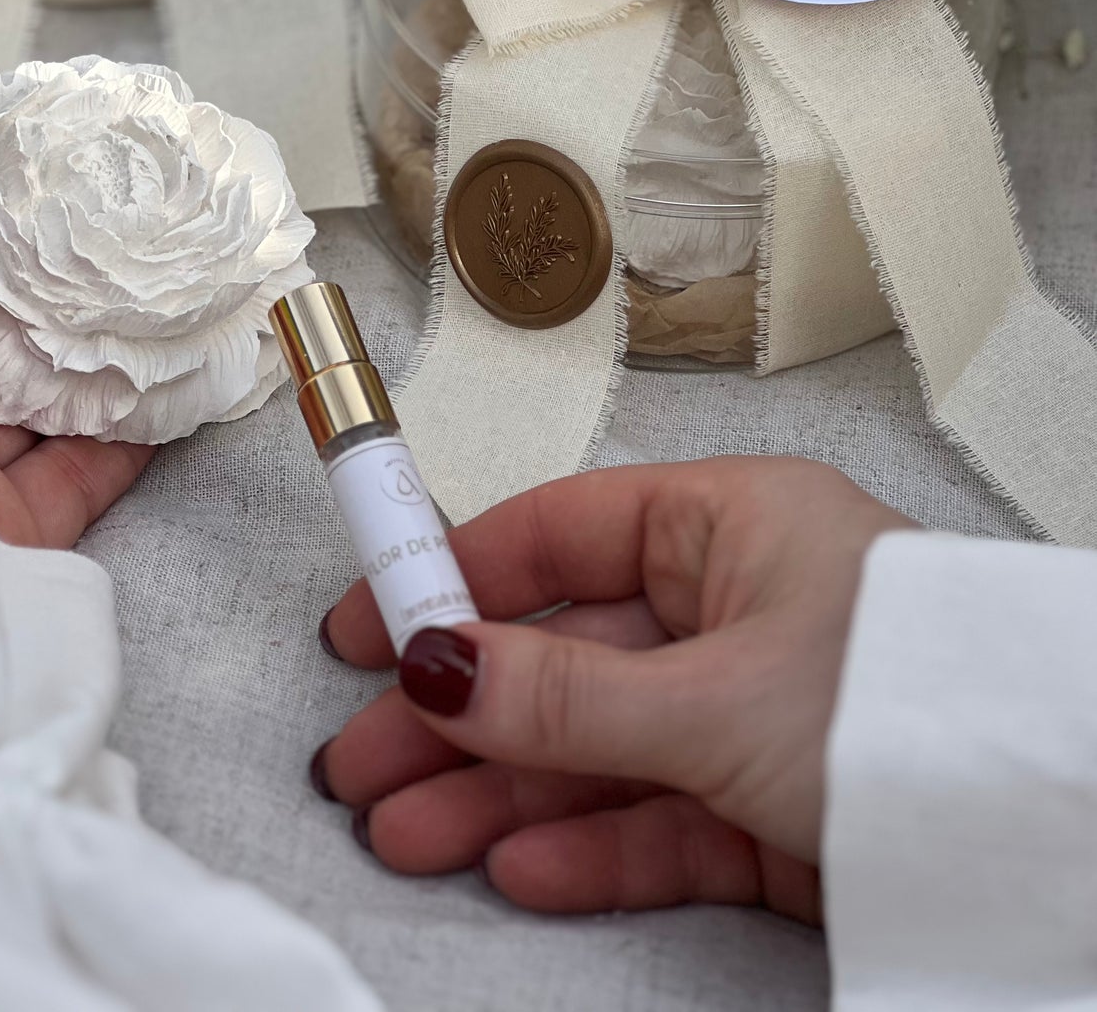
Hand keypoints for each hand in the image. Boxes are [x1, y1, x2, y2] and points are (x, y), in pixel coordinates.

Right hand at [314, 456, 913, 919]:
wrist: (1037, 828)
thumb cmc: (908, 706)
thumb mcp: (711, 697)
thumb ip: (560, 696)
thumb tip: (431, 667)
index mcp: (730, 526)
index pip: (560, 534)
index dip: (454, 576)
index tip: (369, 622)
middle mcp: (735, 605)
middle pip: (564, 653)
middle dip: (459, 712)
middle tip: (362, 760)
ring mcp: (751, 709)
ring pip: (598, 745)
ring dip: (501, 791)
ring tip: (406, 830)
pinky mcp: (771, 805)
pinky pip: (658, 816)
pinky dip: (587, 844)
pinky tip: (514, 865)